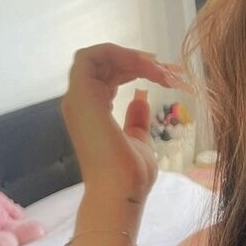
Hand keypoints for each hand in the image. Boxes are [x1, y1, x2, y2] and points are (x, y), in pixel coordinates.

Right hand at [61, 43, 187, 198]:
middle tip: (167, 70)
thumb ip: (137, 120)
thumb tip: (141, 100)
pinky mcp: (81, 94)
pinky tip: (146, 66)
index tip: (163, 75)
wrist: (120, 191)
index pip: (108, 76)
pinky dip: (119, 54)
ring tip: (160, 69)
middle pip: (104, 64)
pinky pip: (93, 56)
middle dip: (138, 61)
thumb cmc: (129, 175)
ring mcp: (78, 97)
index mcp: (91, 113)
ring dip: (131, 57)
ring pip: (99, 57)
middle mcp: (79, 102)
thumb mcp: (139, 141)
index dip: (134, 69)